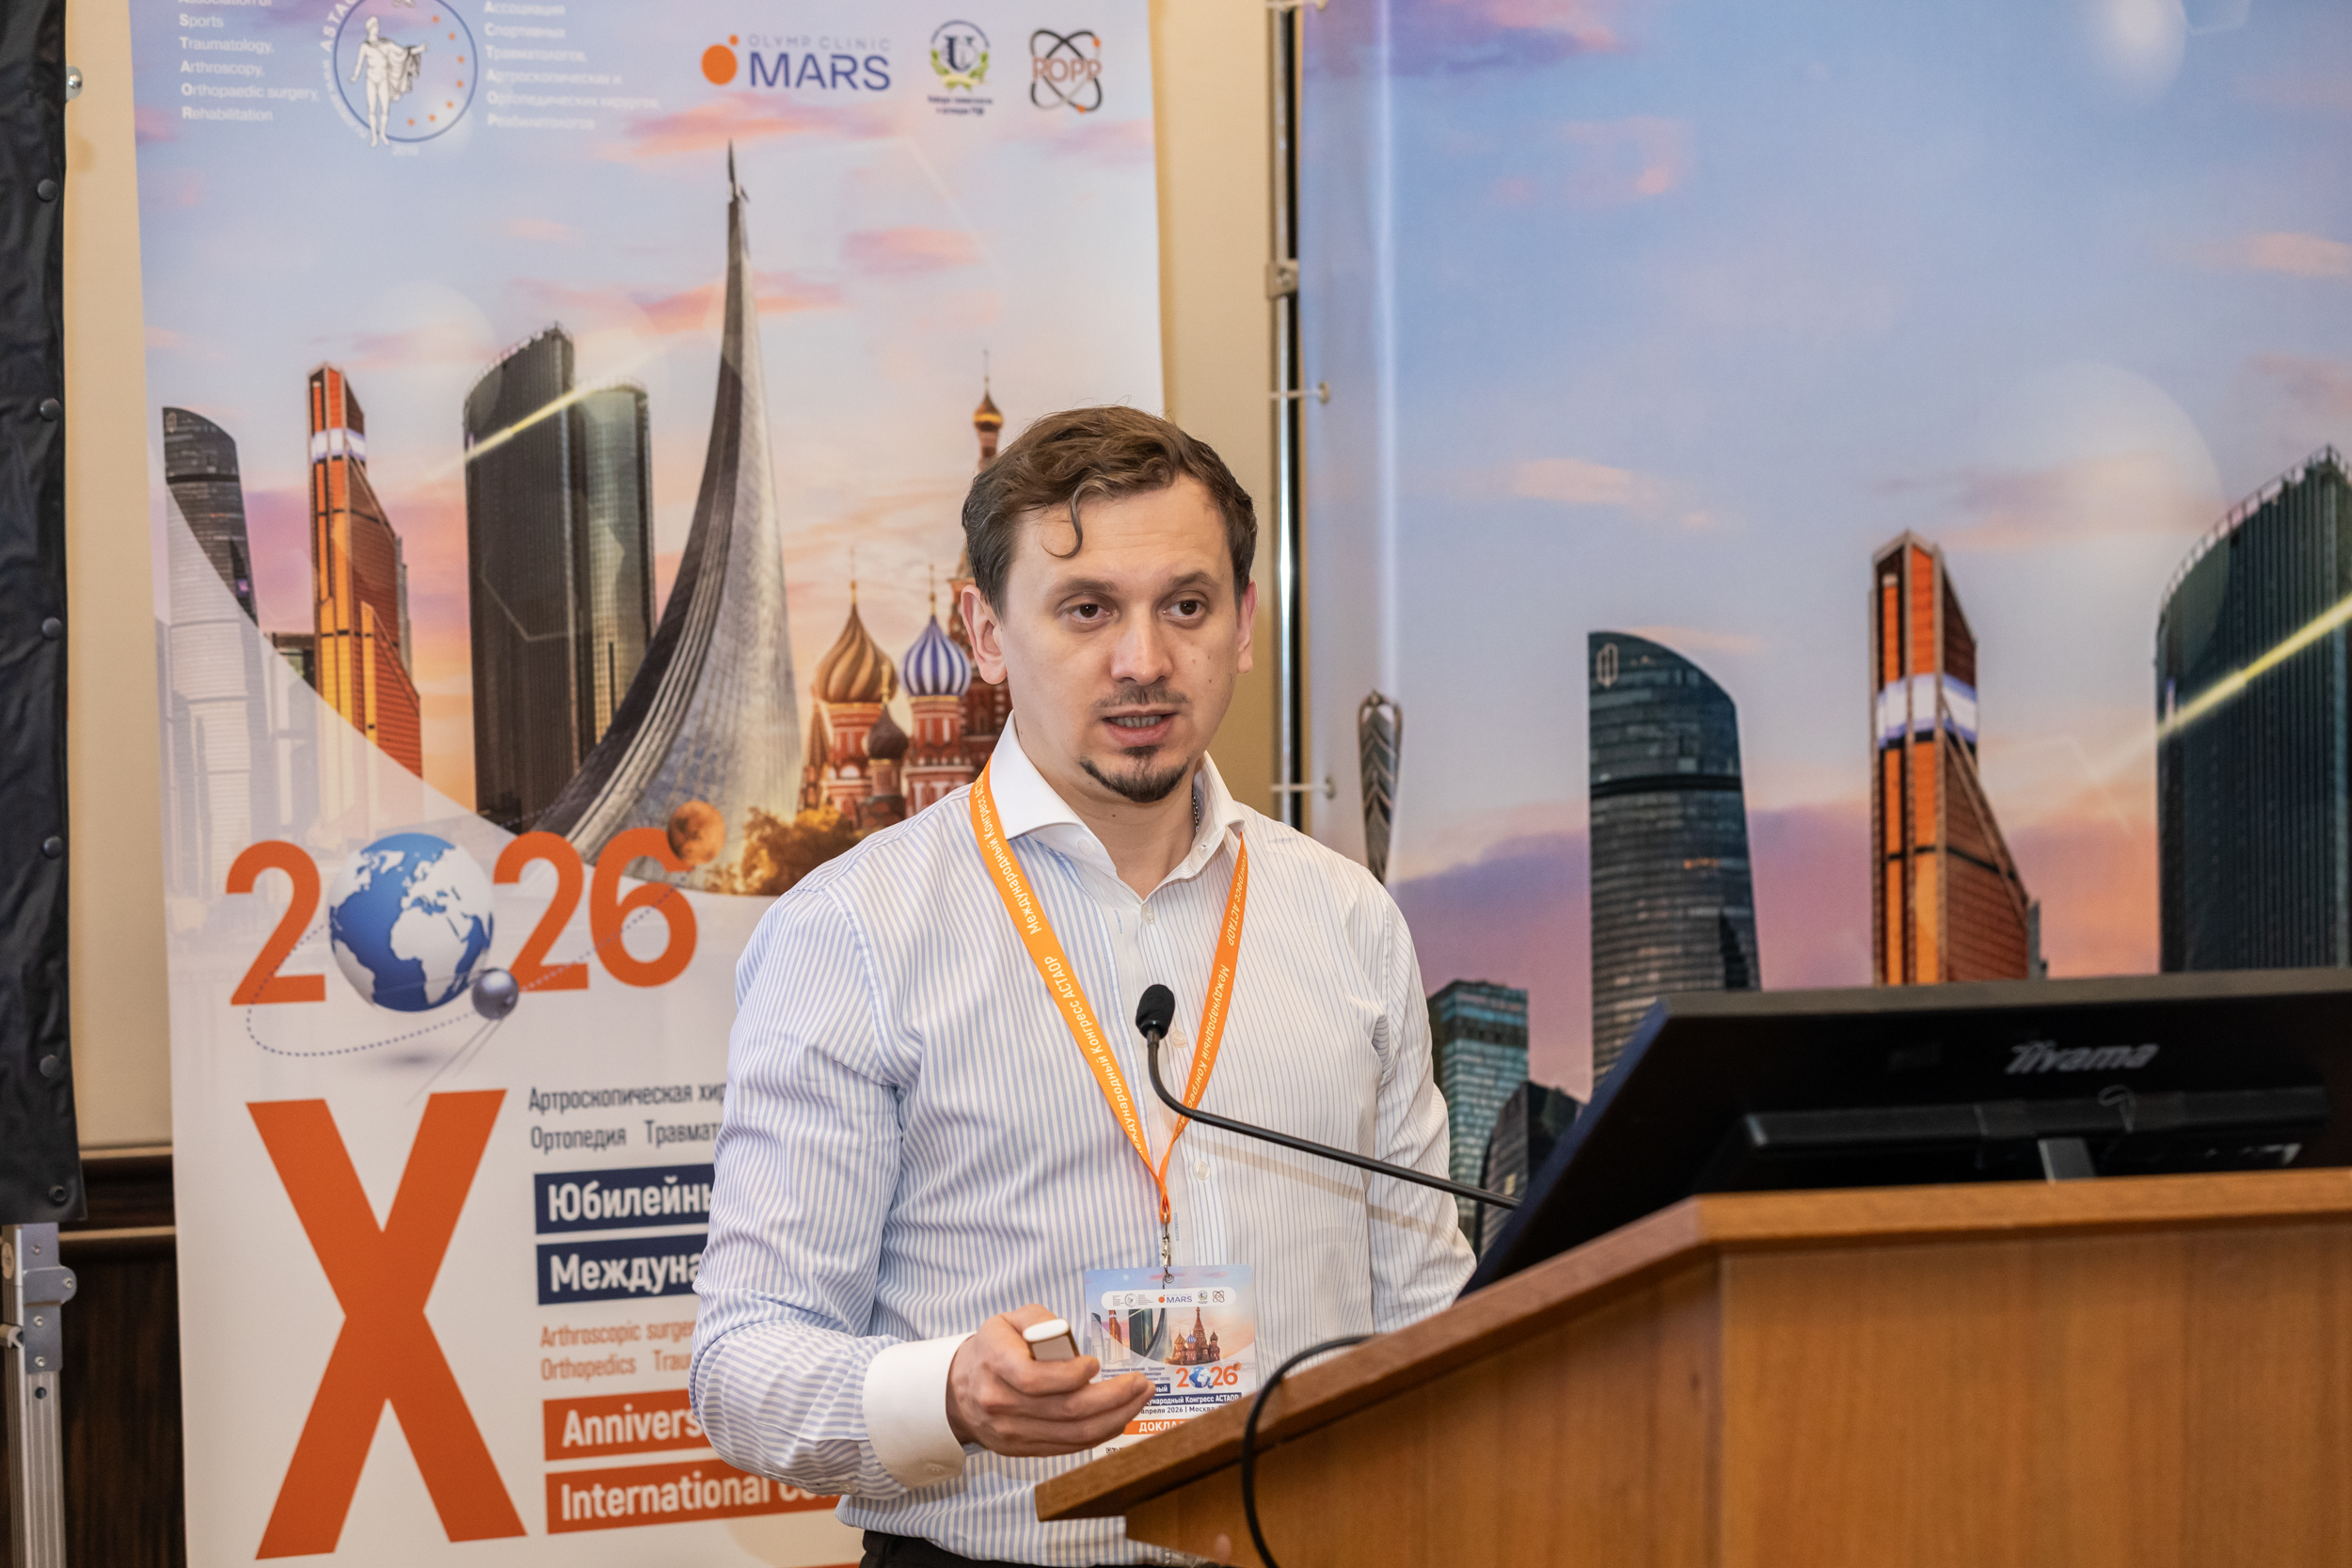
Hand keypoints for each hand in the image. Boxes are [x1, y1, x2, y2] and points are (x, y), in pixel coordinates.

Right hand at [945, 1305, 1153, 1456]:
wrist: (959, 1390)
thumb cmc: (993, 1349)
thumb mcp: (1008, 1320)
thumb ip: (1040, 1320)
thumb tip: (1069, 1342)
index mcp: (995, 1364)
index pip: (1035, 1379)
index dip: (1071, 1375)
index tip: (1095, 1363)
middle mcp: (1001, 1404)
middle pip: (1066, 1411)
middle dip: (1113, 1398)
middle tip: (1141, 1383)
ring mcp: (1012, 1432)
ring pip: (1074, 1433)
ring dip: (1116, 1417)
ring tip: (1140, 1397)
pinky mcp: (1024, 1449)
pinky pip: (1070, 1446)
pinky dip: (1100, 1433)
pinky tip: (1120, 1416)